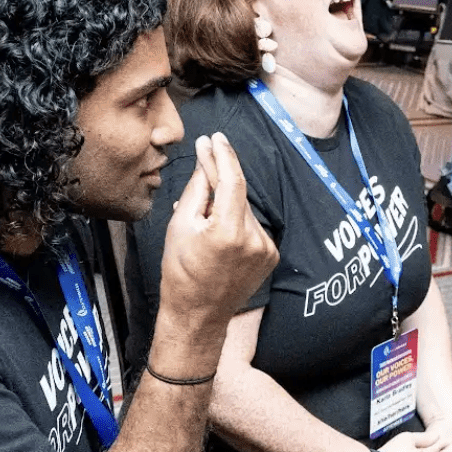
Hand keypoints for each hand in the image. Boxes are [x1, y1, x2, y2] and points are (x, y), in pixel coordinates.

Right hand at [159, 133, 278, 326]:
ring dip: (227, 207)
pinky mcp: (272, 256)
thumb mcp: (180, 225)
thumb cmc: (181, 272)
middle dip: (220, 182)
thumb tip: (207, 161)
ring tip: (205, 224)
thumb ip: (198, 189)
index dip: (224, 156)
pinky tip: (220, 237)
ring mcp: (267, 249)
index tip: (217, 138)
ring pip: (245, 210)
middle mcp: (255, 239)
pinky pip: (253, 227)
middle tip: (203, 165)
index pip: (233, 181)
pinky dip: (238, 223)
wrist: (198, 313)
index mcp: (229, 231)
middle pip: (239, 195)